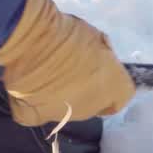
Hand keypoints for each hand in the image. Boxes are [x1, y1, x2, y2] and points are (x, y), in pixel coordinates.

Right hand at [0, 0, 134, 126]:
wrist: (32, 45)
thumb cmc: (70, 35)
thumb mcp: (96, 38)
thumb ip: (101, 55)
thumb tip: (98, 57)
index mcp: (114, 88)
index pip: (122, 95)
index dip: (112, 85)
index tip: (102, 72)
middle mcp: (92, 109)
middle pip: (94, 105)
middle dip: (87, 91)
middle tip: (73, 70)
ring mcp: (62, 116)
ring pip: (67, 110)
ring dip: (63, 97)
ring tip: (48, 74)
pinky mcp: (34, 116)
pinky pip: (38, 111)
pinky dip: (35, 102)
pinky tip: (30, 85)